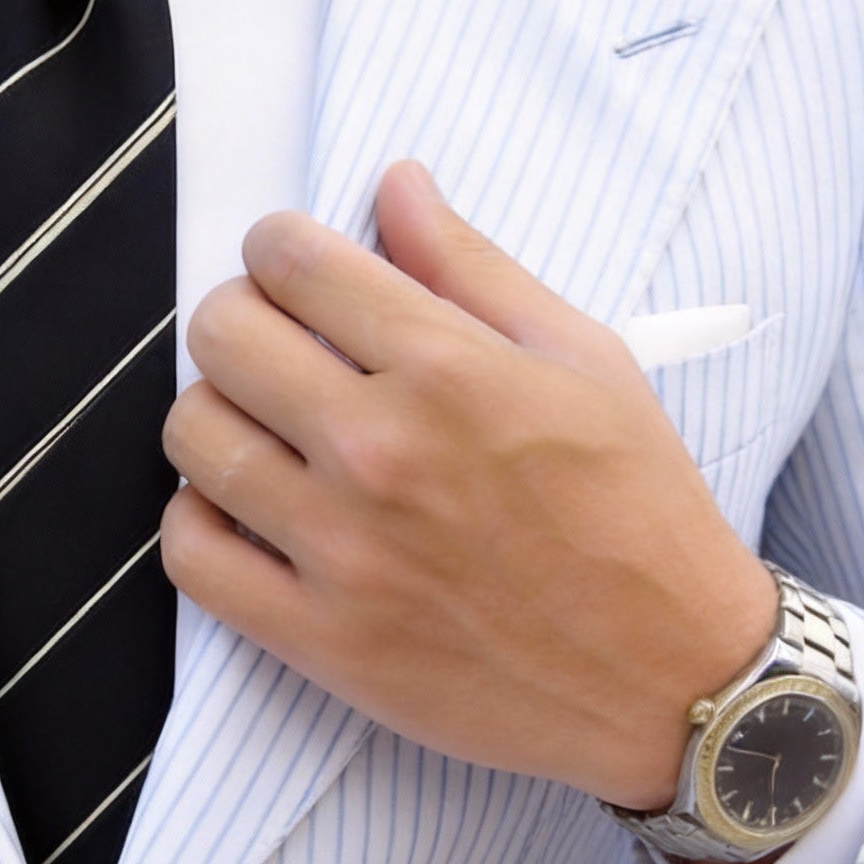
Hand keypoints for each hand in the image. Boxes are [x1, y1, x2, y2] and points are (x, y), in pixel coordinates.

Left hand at [160, 161, 776, 812]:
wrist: (672, 678)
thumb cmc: (639, 514)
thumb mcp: (585, 362)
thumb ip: (472, 268)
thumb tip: (396, 184)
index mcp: (447, 370)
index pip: (292, 262)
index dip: (278, 248)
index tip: (293, 268)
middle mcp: (380, 452)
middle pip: (222, 336)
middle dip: (240, 319)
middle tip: (277, 344)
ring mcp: (341, 551)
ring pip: (193, 436)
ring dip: (215, 415)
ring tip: (263, 429)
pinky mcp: (319, 638)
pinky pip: (191, 556)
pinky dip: (199, 521)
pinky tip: (246, 510)